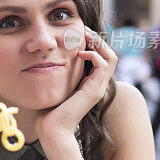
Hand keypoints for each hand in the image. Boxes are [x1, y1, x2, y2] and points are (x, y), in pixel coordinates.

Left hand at [36, 26, 116, 144]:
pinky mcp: (94, 91)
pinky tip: (80, 53)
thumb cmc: (49, 110)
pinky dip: (94, 54)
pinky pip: (103, 65)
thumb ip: (58, 72)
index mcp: (90, 83)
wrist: (52, 129)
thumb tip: (50, 56)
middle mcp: (97, 85)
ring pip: (111, 57)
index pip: (101, 57)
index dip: (93, 43)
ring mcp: (98, 88)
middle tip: (84, 30)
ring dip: (98, 43)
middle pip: (110, 54)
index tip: (79, 33)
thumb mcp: (55, 84)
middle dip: (98, 39)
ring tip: (84, 36)